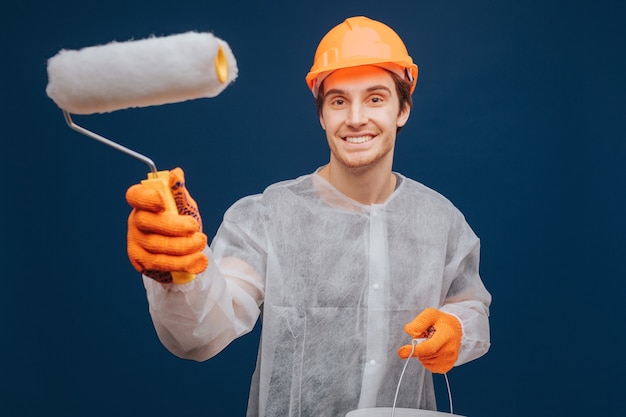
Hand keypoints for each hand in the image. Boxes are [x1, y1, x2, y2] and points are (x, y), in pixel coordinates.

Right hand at [126, 167, 207, 282]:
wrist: (184, 250)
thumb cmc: (180, 222)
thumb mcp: (183, 207)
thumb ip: (179, 193)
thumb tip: (176, 174)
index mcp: (143, 203)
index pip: (136, 196)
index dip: (146, 198)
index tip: (162, 200)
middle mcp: (135, 222)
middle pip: (148, 223)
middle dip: (174, 226)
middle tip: (195, 228)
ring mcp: (136, 243)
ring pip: (157, 247)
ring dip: (183, 247)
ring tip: (201, 243)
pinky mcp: (143, 263)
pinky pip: (162, 265)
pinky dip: (183, 263)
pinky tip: (199, 261)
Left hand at [397, 308, 461, 373]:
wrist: (456, 330)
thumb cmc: (442, 322)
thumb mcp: (431, 314)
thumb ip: (419, 321)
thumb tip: (409, 330)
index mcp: (446, 335)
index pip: (429, 347)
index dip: (414, 350)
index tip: (401, 352)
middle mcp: (450, 349)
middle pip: (425, 355)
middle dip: (418, 348)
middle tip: (423, 338)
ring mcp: (450, 359)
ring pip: (426, 362)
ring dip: (422, 354)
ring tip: (430, 343)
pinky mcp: (448, 366)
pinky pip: (430, 367)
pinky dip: (427, 360)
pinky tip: (432, 351)